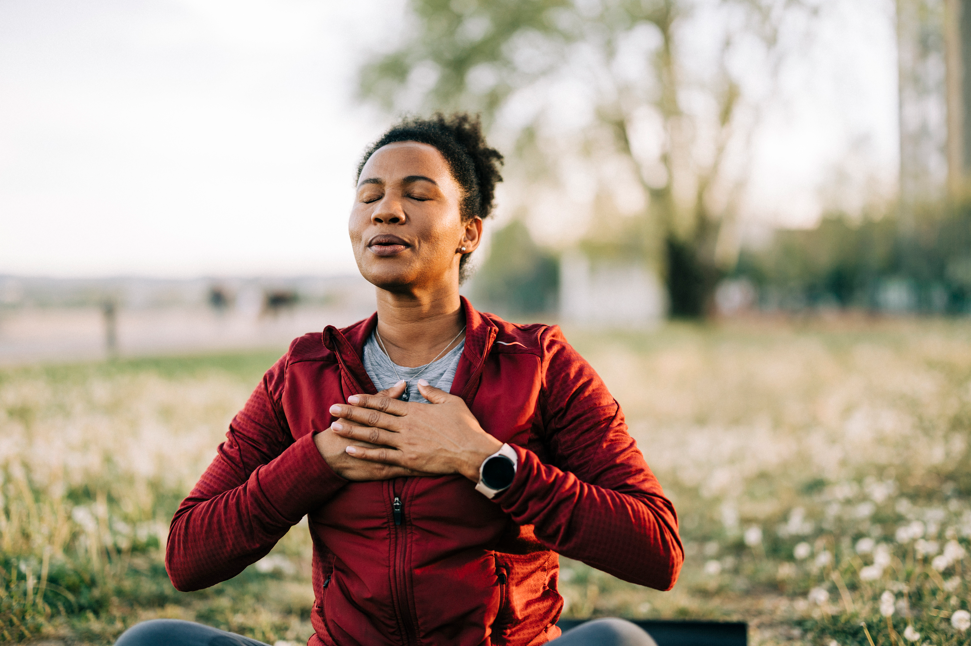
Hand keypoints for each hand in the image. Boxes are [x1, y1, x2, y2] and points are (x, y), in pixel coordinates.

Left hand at [330, 379, 501, 481]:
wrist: (472, 451)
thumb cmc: (465, 426)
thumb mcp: (452, 402)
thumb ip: (433, 392)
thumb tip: (420, 383)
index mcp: (415, 411)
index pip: (385, 403)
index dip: (367, 400)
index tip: (351, 397)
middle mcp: (406, 425)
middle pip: (373, 417)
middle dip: (351, 412)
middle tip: (332, 409)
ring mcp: (405, 443)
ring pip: (373, 435)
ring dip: (352, 430)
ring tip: (335, 427)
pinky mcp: (408, 460)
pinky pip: (382, 456)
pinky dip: (365, 453)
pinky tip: (351, 450)